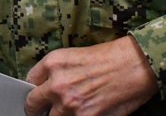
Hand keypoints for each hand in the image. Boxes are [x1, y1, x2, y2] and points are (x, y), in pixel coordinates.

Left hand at [24, 36, 157, 115]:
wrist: (135, 64)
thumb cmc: (111, 57)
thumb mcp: (76, 55)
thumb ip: (58, 71)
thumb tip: (49, 87)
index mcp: (53, 63)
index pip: (30, 81)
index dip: (35, 89)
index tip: (38, 94)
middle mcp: (57, 83)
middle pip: (32, 103)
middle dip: (36, 108)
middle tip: (41, 111)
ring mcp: (69, 103)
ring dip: (57, 115)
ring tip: (68, 111)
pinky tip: (82, 113)